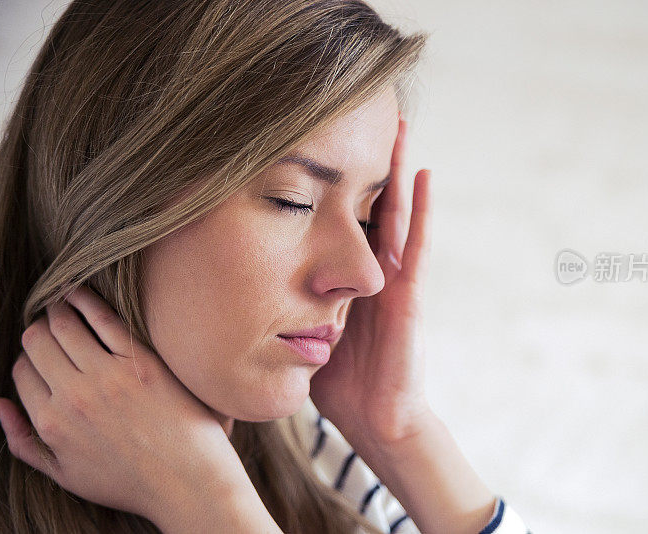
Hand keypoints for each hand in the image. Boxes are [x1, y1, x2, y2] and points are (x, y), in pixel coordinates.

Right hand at [0, 285, 252, 524]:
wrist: (188, 483)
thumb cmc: (129, 482)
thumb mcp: (65, 475)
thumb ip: (23, 441)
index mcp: (50, 424)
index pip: (21, 371)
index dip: (29, 358)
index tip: (43, 353)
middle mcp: (73, 397)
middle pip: (36, 342)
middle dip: (38, 329)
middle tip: (50, 321)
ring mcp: (108, 377)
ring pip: (64, 325)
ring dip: (57, 309)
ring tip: (62, 304)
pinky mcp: (142, 363)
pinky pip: (105, 318)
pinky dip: (86, 300)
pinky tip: (80, 293)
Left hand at [309, 115, 435, 448]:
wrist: (373, 419)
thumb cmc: (338, 379)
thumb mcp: (298, 329)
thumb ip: (278, 302)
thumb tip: (225, 286)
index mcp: (341, 275)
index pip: (339, 217)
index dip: (332, 181)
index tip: (315, 141)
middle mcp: (369, 269)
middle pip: (369, 203)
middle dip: (365, 161)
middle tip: (357, 114)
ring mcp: (393, 278)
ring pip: (397, 212)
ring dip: (396, 170)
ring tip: (396, 126)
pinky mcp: (410, 295)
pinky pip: (417, 245)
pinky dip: (422, 210)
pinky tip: (421, 174)